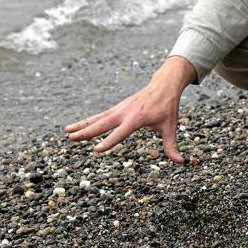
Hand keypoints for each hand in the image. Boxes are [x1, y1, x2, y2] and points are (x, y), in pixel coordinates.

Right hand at [63, 56, 195, 163]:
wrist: (163, 84)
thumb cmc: (167, 107)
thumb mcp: (171, 126)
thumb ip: (172, 146)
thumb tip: (181, 163)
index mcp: (137, 118)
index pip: (121, 132)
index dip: (109, 141)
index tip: (96, 150)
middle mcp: (125, 112)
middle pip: (103, 124)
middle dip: (87, 132)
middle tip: (72, 139)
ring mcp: (119, 109)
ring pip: (97, 118)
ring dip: (81, 126)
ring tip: (66, 133)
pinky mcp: (116, 109)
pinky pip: (99, 116)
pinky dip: (86, 121)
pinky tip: (74, 127)